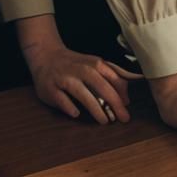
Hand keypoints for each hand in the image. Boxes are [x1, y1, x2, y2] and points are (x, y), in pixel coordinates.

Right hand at [17, 14, 139, 123]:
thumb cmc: (75, 64)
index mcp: (93, 63)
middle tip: (123, 118)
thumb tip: (131, 91)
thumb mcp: (94, 64)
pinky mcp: (51, 88)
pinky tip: (77, 114)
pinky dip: (70, 107)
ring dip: (95, 108)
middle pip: (99, 85)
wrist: (45, 55)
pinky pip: (62, 100)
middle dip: (113, 102)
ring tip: (104, 121)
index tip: (128, 106)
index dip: (121, 92)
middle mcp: (80, 69)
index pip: (111, 77)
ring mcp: (64, 78)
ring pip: (82, 93)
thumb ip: (113, 75)